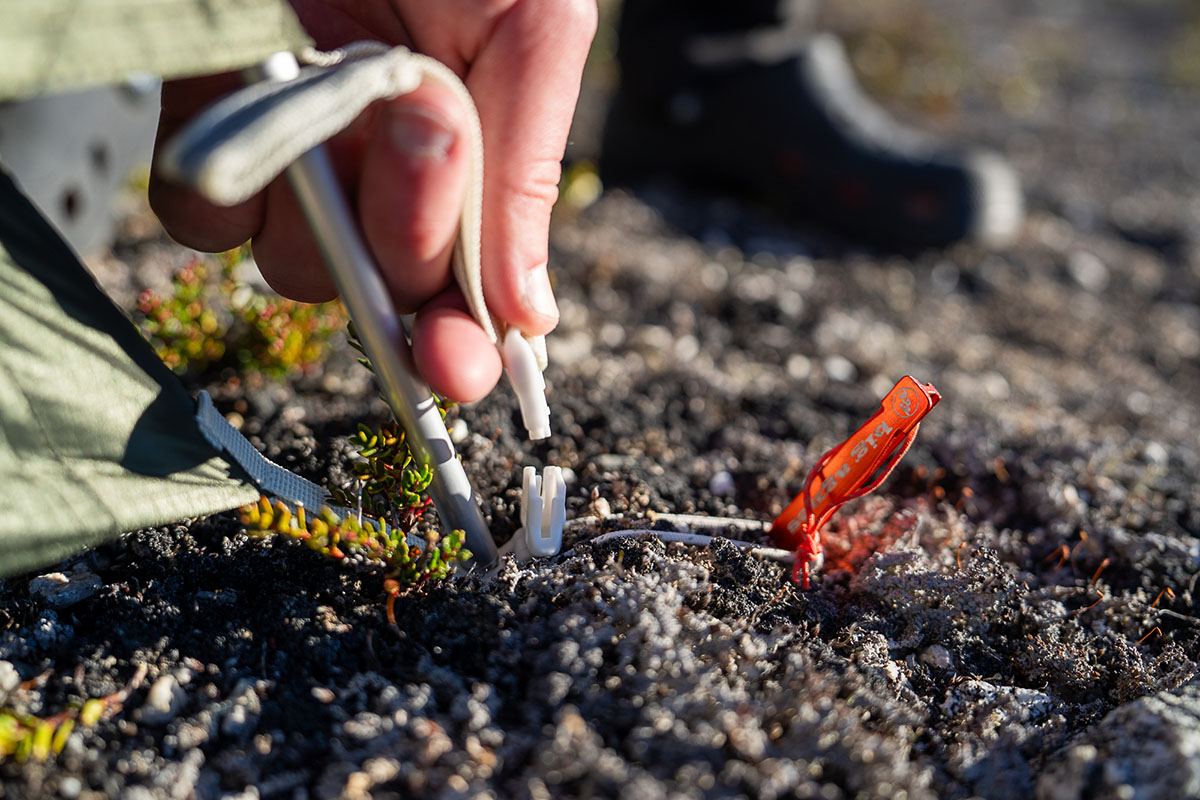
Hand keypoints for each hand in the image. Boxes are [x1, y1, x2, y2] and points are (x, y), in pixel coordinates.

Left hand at [149, 0, 596, 401]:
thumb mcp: (532, 27)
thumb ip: (529, 166)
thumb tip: (528, 313)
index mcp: (473, 164)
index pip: (468, 291)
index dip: (463, 343)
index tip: (456, 368)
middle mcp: (385, 176)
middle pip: (386, 294)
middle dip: (408, 235)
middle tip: (430, 130)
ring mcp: (297, 158)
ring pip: (298, 267)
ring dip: (329, 205)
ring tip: (357, 84)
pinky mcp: (212, 125)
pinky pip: (203, 217)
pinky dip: (233, 182)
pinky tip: (273, 103)